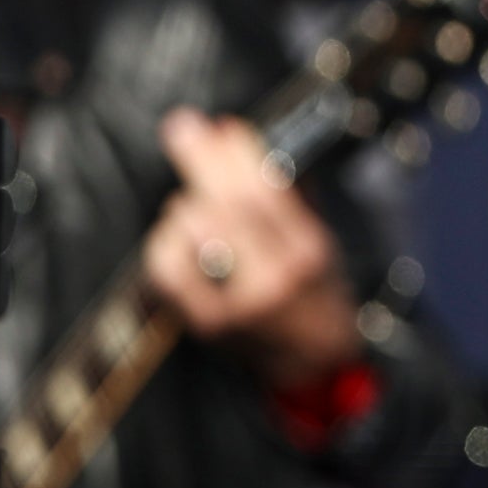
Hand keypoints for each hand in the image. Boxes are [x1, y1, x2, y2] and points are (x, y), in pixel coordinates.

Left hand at [143, 106, 364, 388]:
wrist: (314, 360)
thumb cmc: (316, 292)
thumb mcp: (320, 240)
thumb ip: (289, 197)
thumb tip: (242, 145)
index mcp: (308, 253)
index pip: (267, 193)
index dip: (239, 155)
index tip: (224, 127)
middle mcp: (274, 279)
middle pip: (225, 206)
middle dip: (200, 160)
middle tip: (182, 128)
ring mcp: (236, 304)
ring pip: (193, 232)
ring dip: (187, 205)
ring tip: (197, 204)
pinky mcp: (205, 322)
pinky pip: (168, 267)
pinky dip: (167, 241)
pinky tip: (179, 236)